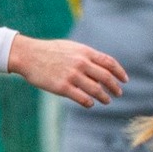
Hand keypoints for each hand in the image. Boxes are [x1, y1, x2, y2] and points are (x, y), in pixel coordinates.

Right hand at [8, 35, 126, 106]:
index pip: (109, 63)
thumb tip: (102, 68)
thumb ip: (87, 56)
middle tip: (118, 93)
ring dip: (104, 97)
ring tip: (107, 101)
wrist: (28, 55)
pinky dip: (89, 102)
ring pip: (96, 90)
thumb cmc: (50, 51)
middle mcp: (81, 63)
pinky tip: (90, 103)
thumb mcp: (71, 48)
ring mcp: (72, 76)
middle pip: (106, 77)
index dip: (120, 72)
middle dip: (115, 87)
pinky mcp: (63, 87)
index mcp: (85, 52)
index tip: (124, 80)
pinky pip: (82, 98)